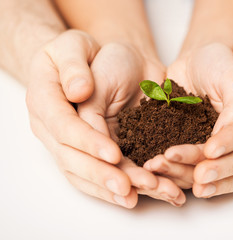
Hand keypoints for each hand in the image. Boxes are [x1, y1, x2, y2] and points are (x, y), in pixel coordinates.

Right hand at [26, 30, 136, 207]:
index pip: (63, 126)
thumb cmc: (85, 53)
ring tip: (133, 198)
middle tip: (126, 187)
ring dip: (107, 188)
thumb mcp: (75, 46)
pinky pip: (92, 174)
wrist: (97, 63)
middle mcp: (50, 126)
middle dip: (99, 174)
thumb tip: (77, 92)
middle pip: (70, 157)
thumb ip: (74, 66)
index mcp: (44, 98)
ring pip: (81, 173)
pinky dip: (110, 187)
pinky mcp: (84, 150)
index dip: (87, 142)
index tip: (113, 153)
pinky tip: (130, 196)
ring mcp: (65, 142)